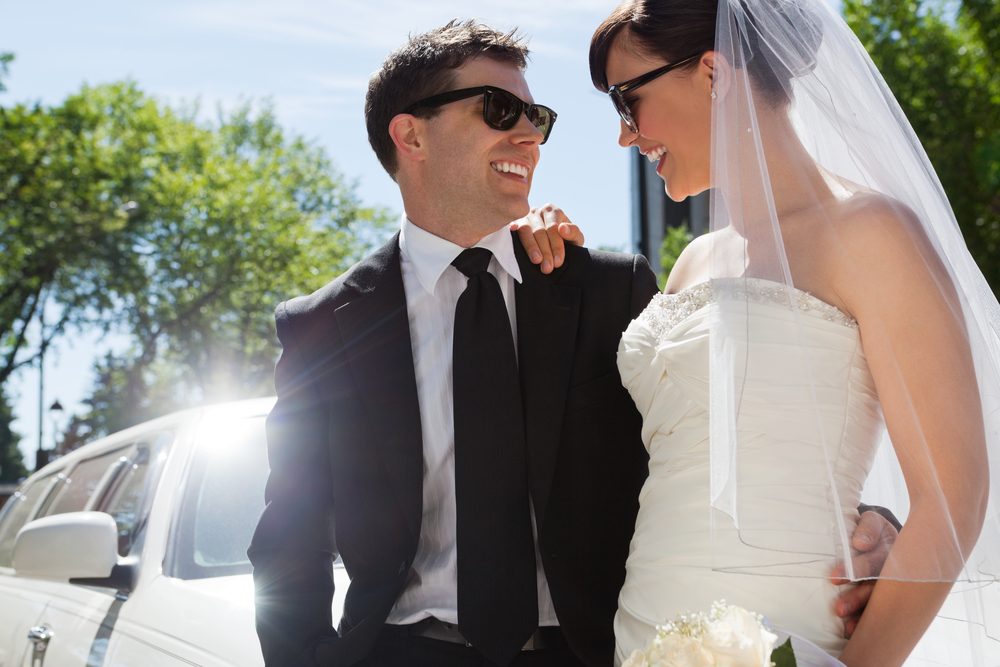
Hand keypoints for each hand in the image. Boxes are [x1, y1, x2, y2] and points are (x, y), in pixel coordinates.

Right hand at [510, 204, 584, 273]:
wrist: (553, 242)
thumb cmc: (565, 239)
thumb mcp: (575, 237)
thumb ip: (574, 232)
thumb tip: (563, 229)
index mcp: (552, 211)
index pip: (553, 229)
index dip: (556, 246)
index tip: (558, 262)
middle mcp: (537, 211)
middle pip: (540, 231)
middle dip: (545, 251)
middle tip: (548, 268)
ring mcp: (524, 217)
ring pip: (525, 231)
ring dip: (531, 247)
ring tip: (537, 261)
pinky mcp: (514, 224)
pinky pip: (512, 228)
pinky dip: (511, 230)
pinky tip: (513, 236)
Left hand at [830, 511, 897, 636]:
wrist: (882, 538)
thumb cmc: (872, 531)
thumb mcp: (873, 522)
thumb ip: (868, 528)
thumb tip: (860, 543)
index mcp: (892, 553)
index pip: (874, 561)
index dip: (856, 569)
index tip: (834, 577)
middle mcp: (894, 574)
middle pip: (877, 588)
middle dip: (858, 598)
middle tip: (839, 609)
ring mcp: (892, 589)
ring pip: (878, 603)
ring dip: (862, 614)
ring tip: (847, 627)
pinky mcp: (887, 600)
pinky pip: (878, 612)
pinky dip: (865, 622)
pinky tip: (852, 632)